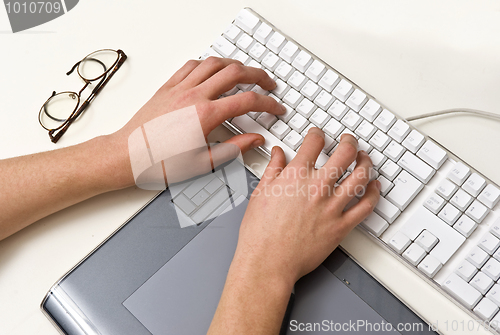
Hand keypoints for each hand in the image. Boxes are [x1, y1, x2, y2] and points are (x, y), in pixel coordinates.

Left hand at [109, 57, 284, 188]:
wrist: (128, 156)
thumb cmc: (159, 163)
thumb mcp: (202, 163)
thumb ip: (234, 148)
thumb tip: (254, 140)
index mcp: (205, 116)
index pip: (248, 101)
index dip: (268, 103)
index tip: (276, 108)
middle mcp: (193, 96)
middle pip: (235, 73)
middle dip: (258, 76)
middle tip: (269, 84)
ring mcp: (179, 88)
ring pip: (215, 63)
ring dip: (235, 65)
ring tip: (246, 72)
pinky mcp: (167, 87)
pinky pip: (192, 65)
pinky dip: (208, 64)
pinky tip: (213, 69)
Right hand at [231, 130, 380, 287]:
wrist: (267, 261)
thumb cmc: (260, 233)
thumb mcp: (260, 193)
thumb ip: (272, 169)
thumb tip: (277, 154)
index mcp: (296, 175)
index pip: (314, 142)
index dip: (318, 134)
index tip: (318, 135)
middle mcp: (317, 187)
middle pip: (345, 153)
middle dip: (349, 141)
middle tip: (349, 141)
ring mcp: (332, 207)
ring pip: (361, 176)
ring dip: (366, 162)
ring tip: (364, 158)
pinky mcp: (341, 226)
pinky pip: (366, 207)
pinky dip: (374, 194)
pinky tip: (374, 187)